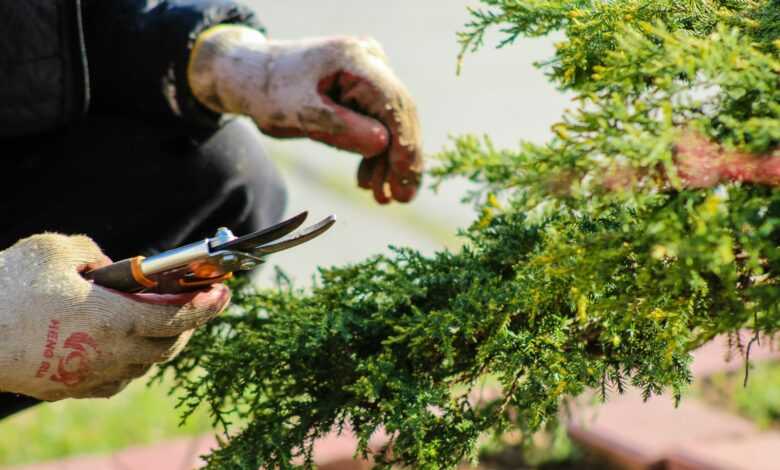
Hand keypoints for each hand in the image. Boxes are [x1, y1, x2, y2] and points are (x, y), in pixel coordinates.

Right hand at [0, 234, 228, 400]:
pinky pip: (115, 379)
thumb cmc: (9, 287)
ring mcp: (89, 376)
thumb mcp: (58, 250)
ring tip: (162, 321)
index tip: (225, 293)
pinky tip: (123, 345)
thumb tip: (115, 268)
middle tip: (196, 304)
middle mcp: (111, 354)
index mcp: (116, 320)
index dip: (207, 306)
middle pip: (168, 346)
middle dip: (188, 325)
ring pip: (143, 366)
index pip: (179, 318)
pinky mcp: (68, 389)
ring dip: (159, 344)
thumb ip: (98, 255)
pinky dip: (130, 362)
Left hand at [188, 26, 422, 203]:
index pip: (393, 102)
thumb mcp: (300, 114)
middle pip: (399, 113)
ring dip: (388, 161)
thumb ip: (341, 128)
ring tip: (382, 197)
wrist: (251, 77)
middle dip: (401, 158)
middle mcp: (370, 61)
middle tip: (401, 198)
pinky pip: (379, 123)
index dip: (405, 143)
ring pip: (391, 122)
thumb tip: (384, 144)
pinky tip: (369, 180)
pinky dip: (375, 153)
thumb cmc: (270, 92)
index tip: (406, 179)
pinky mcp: (364, 90)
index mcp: (354, 59)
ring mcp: (369, 74)